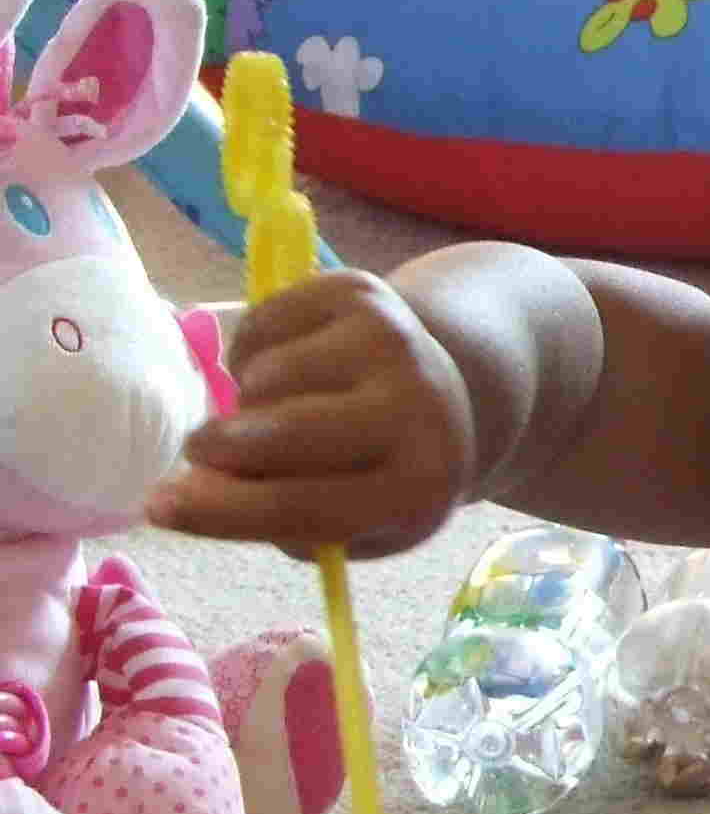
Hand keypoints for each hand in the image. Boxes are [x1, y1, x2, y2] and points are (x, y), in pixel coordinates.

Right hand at [145, 270, 475, 558]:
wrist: (448, 388)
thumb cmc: (382, 472)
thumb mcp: (352, 520)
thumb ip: (276, 516)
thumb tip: (190, 489)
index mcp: (419, 485)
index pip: (306, 507)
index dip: (223, 512)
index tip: (158, 507)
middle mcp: (416, 408)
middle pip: (287, 433)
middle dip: (222, 446)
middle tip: (199, 450)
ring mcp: (391, 342)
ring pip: (270, 376)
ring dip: (246, 399)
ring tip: (269, 411)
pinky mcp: (362, 292)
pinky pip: (264, 322)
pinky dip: (251, 352)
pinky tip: (282, 369)